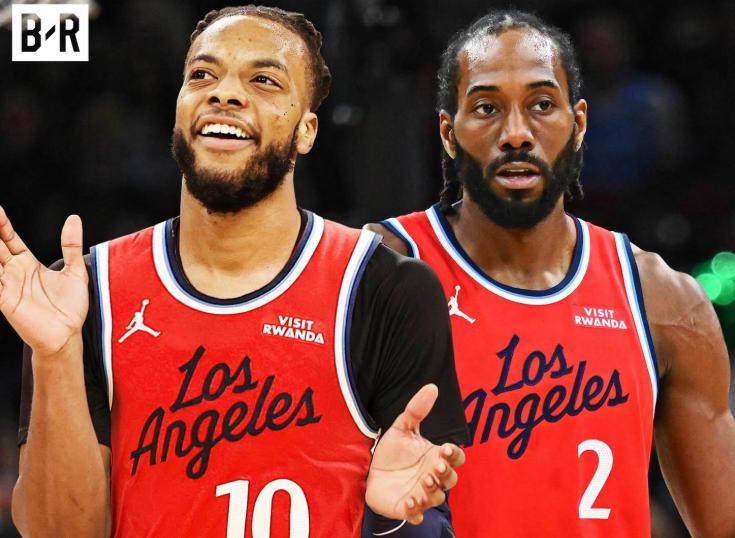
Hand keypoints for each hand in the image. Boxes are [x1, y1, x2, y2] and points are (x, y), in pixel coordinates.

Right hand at [0, 207, 87, 356]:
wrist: (68, 335)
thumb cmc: (71, 307)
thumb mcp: (75, 271)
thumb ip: (71, 246)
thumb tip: (74, 218)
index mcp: (27, 264)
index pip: (9, 239)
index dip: (2, 225)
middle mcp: (13, 273)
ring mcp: (6, 286)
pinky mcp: (4, 301)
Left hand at [366, 384, 464, 524]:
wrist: (369, 472)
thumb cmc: (392, 452)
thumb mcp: (402, 428)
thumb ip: (416, 409)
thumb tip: (432, 386)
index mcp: (435, 457)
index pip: (456, 458)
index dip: (454, 455)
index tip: (446, 449)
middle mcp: (433, 477)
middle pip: (451, 479)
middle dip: (446, 474)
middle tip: (436, 467)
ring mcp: (421, 494)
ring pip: (437, 497)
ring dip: (433, 491)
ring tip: (424, 481)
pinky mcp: (407, 508)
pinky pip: (416, 514)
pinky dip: (416, 511)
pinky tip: (410, 502)